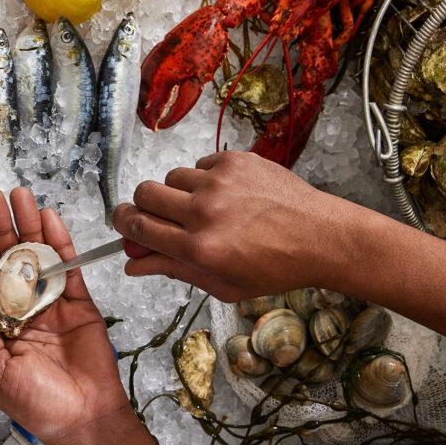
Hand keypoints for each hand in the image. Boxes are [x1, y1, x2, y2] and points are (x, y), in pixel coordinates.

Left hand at [0, 187, 131, 444]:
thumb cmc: (36, 404)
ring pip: (37, 255)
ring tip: (19, 196)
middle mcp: (22, 307)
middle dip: (0, 226)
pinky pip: (68, 266)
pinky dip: (60, 242)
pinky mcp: (80, 302)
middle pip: (9, 258)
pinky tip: (49, 219)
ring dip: (28, 225)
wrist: (84, 419)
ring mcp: (51, 302)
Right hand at [112, 150, 347, 301]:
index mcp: (199, 249)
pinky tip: (228, 194)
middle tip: (158, 214)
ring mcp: (220, 182)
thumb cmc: (275, 268)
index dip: (123, 223)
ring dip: (180, 192)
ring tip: (206, 207)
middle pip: (144, 194)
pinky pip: (201, 163)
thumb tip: (133, 264)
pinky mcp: (235, 160)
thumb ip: (174, 271)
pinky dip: (206, 177)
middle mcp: (205, 212)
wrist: (322, 238)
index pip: (138, 226)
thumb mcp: (222, 284)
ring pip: (172, 176)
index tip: (123, 222)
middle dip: (144, 205)